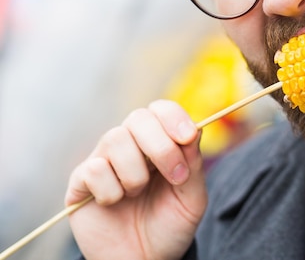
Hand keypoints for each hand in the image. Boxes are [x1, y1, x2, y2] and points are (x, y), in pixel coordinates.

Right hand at [65, 100, 207, 259]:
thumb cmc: (169, 226)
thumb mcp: (192, 197)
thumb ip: (193, 164)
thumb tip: (194, 131)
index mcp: (159, 142)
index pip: (161, 110)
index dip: (173, 117)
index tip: (187, 137)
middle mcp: (131, 145)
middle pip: (138, 118)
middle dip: (161, 146)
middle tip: (176, 177)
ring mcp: (104, 160)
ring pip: (115, 138)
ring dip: (136, 173)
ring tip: (138, 195)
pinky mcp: (81, 181)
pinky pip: (94, 168)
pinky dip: (111, 190)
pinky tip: (115, 203)